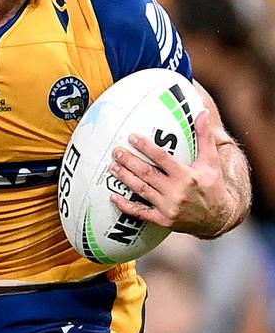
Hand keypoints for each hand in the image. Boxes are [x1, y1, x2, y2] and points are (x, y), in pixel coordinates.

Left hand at [108, 108, 236, 236]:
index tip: (132, 137)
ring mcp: (169, 208)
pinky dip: (126, 206)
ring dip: (125, 178)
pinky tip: (113, 197)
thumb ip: (204, 137)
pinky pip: (141, 213)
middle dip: (129, 162)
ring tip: (112, 167)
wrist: (219, 218)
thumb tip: (202, 112)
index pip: (162, 158)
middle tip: (116, 151)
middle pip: (147, 174)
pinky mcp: (163, 220)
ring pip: (141, 190)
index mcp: (188, 176)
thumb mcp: (211, 161)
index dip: (146, 147)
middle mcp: (177, 192)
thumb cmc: (213, 186)